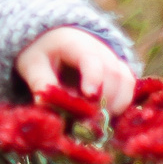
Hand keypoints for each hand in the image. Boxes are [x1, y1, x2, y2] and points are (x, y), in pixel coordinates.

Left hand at [15, 26, 135, 115]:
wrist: (56, 42)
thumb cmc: (44, 54)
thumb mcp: (33, 65)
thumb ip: (40, 82)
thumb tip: (45, 104)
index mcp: (75, 43)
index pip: (91, 59)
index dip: (94, 77)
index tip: (89, 95)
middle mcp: (101, 49)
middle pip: (114, 72)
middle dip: (106, 98)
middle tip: (91, 120)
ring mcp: (113, 60)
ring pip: (127, 81)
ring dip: (117, 104)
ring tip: (99, 121)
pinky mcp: (119, 73)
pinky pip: (129, 88)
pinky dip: (122, 104)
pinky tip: (107, 118)